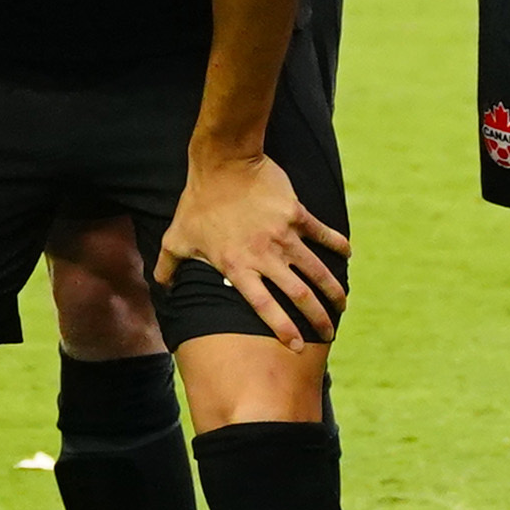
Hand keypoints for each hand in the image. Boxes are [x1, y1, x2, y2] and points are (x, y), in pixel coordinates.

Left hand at [163, 142, 345, 345]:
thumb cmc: (197, 202)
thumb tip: (161, 287)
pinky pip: (322, 233)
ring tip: (342, 304)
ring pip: (316, 270)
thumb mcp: (176, 237)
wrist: (223, 163)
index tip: (297, 346)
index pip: (264, 306)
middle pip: (298, 295)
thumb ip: (168, 266)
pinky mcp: (296, 214)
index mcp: (237, 266)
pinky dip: (337, 244)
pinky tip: (347, 255)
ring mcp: (283, 235)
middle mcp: (264, 255)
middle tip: (327, 332)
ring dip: (332, 290)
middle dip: (317, 318)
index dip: (282, 328)